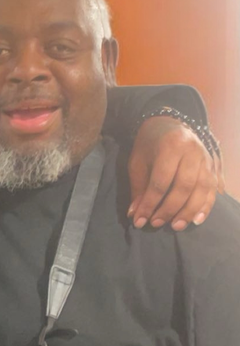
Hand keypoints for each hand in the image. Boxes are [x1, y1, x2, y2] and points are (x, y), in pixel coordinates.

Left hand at [128, 116, 223, 230]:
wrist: (168, 123)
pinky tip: (196, 220)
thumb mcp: (138, 162)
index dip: (150, 203)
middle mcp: (193, 151)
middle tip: (156, 224)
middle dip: (169, 209)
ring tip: (176, 226)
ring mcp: (206, 158)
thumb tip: (136, 214)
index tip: (140, 220)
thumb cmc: (149, 145)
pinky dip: (205, 207)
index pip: (161, 181)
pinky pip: (212, 189)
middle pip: (184, 186)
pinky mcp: (214, 165)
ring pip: (202, 189)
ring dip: (189, 211)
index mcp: (171, 146)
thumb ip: (138, 188)